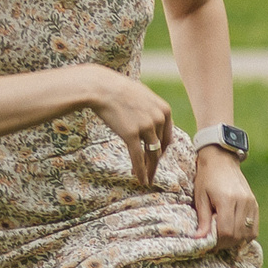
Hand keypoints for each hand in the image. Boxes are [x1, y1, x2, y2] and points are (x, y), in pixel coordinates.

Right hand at [87, 70, 176, 185]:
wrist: (101, 87)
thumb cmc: (117, 88)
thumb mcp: (142, 95)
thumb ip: (150, 109)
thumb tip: (149, 117)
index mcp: (165, 110)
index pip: (167, 136)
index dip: (161, 149)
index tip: (156, 157)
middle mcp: (158, 119)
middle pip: (160, 147)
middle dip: (155, 161)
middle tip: (152, 172)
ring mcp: (146, 127)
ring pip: (151, 154)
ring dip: (149, 169)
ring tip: (147, 179)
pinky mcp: (131, 134)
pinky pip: (138, 156)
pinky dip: (140, 170)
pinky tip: (140, 179)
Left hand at [192, 147, 259, 247]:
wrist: (221, 161)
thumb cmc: (206, 178)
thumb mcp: (200, 197)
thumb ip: (202, 219)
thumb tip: (199, 239)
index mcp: (227, 200)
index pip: (226, 230)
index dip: (217, 241)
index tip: (208, 244)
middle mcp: (243, 202)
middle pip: (237, 234)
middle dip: (225, 243)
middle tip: (214, 244)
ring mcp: (251, 203)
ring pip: (248, 232)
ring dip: (236, 241)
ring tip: (223, 240)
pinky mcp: (255, 204)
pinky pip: (254, 227)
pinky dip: (245, 235)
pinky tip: (234, 235)